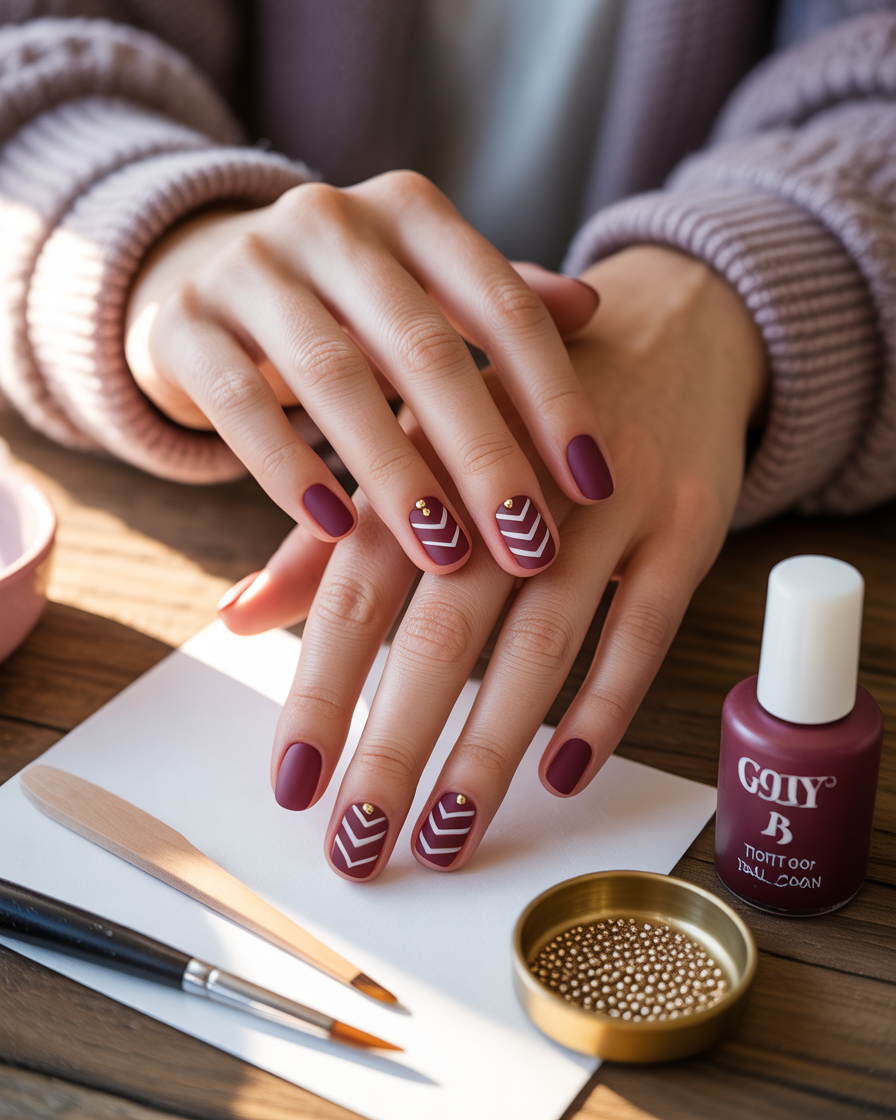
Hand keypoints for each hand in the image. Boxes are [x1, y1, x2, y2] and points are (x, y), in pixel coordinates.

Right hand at [125, 171, 612, 577]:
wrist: (201, 277)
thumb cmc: (343, 304)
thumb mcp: (422, 291)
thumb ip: (495, 305)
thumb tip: (591, 309)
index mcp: (409, 211)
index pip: (502, 304)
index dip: (555, 396)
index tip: (595, 482)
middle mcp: (330, 221)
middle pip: (425, 348)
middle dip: (484, 456)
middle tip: (528, 543)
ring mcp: (249, 266)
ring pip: (334, 376)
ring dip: (395, 475)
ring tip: (444, 554)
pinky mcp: (182, 322)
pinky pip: (239, 402)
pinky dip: (289, 468)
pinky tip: (335, 530)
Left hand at [227, 245, 767, 878]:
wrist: (667, 329)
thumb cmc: (514, 412)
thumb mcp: (417, 449)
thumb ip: (327, 541)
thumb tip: (237, 621)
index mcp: (428, 455)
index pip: (357, 590)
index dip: (322, 689)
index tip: (292, 785)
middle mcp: (512, 478)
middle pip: (444, 630)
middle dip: (396, 746)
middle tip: (361, 845)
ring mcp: (608, 501)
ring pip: (544, 640)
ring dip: (491, 748)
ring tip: (448, 834)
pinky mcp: (687, 522)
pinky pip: (647, 626)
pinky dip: (607, 703)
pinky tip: (563, 775)